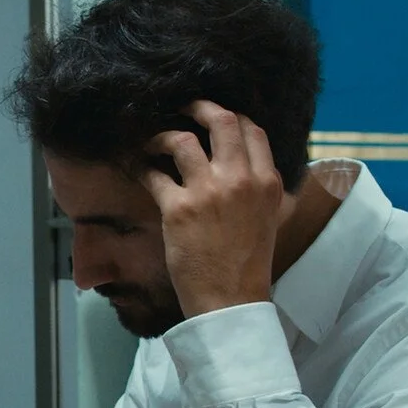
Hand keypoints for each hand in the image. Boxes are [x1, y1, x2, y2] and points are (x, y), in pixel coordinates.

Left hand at [139, 99, 296, 318]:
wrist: (230, 299)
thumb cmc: (247, 263)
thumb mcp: (269, 218)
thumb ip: (260, 187)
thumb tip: (246, 163)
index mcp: (268, 182)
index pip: (252, 129)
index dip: (230, 115)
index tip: (213, 118)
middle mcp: (241, 180)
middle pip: (221, 120)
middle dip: (197, 107)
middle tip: (182, 109)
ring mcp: (209, 191)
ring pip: (182, 140)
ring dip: (161, 136)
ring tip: (152, 143)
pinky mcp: (178, 208)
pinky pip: (154, 173)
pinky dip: (142, 167)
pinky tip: (139, 170)